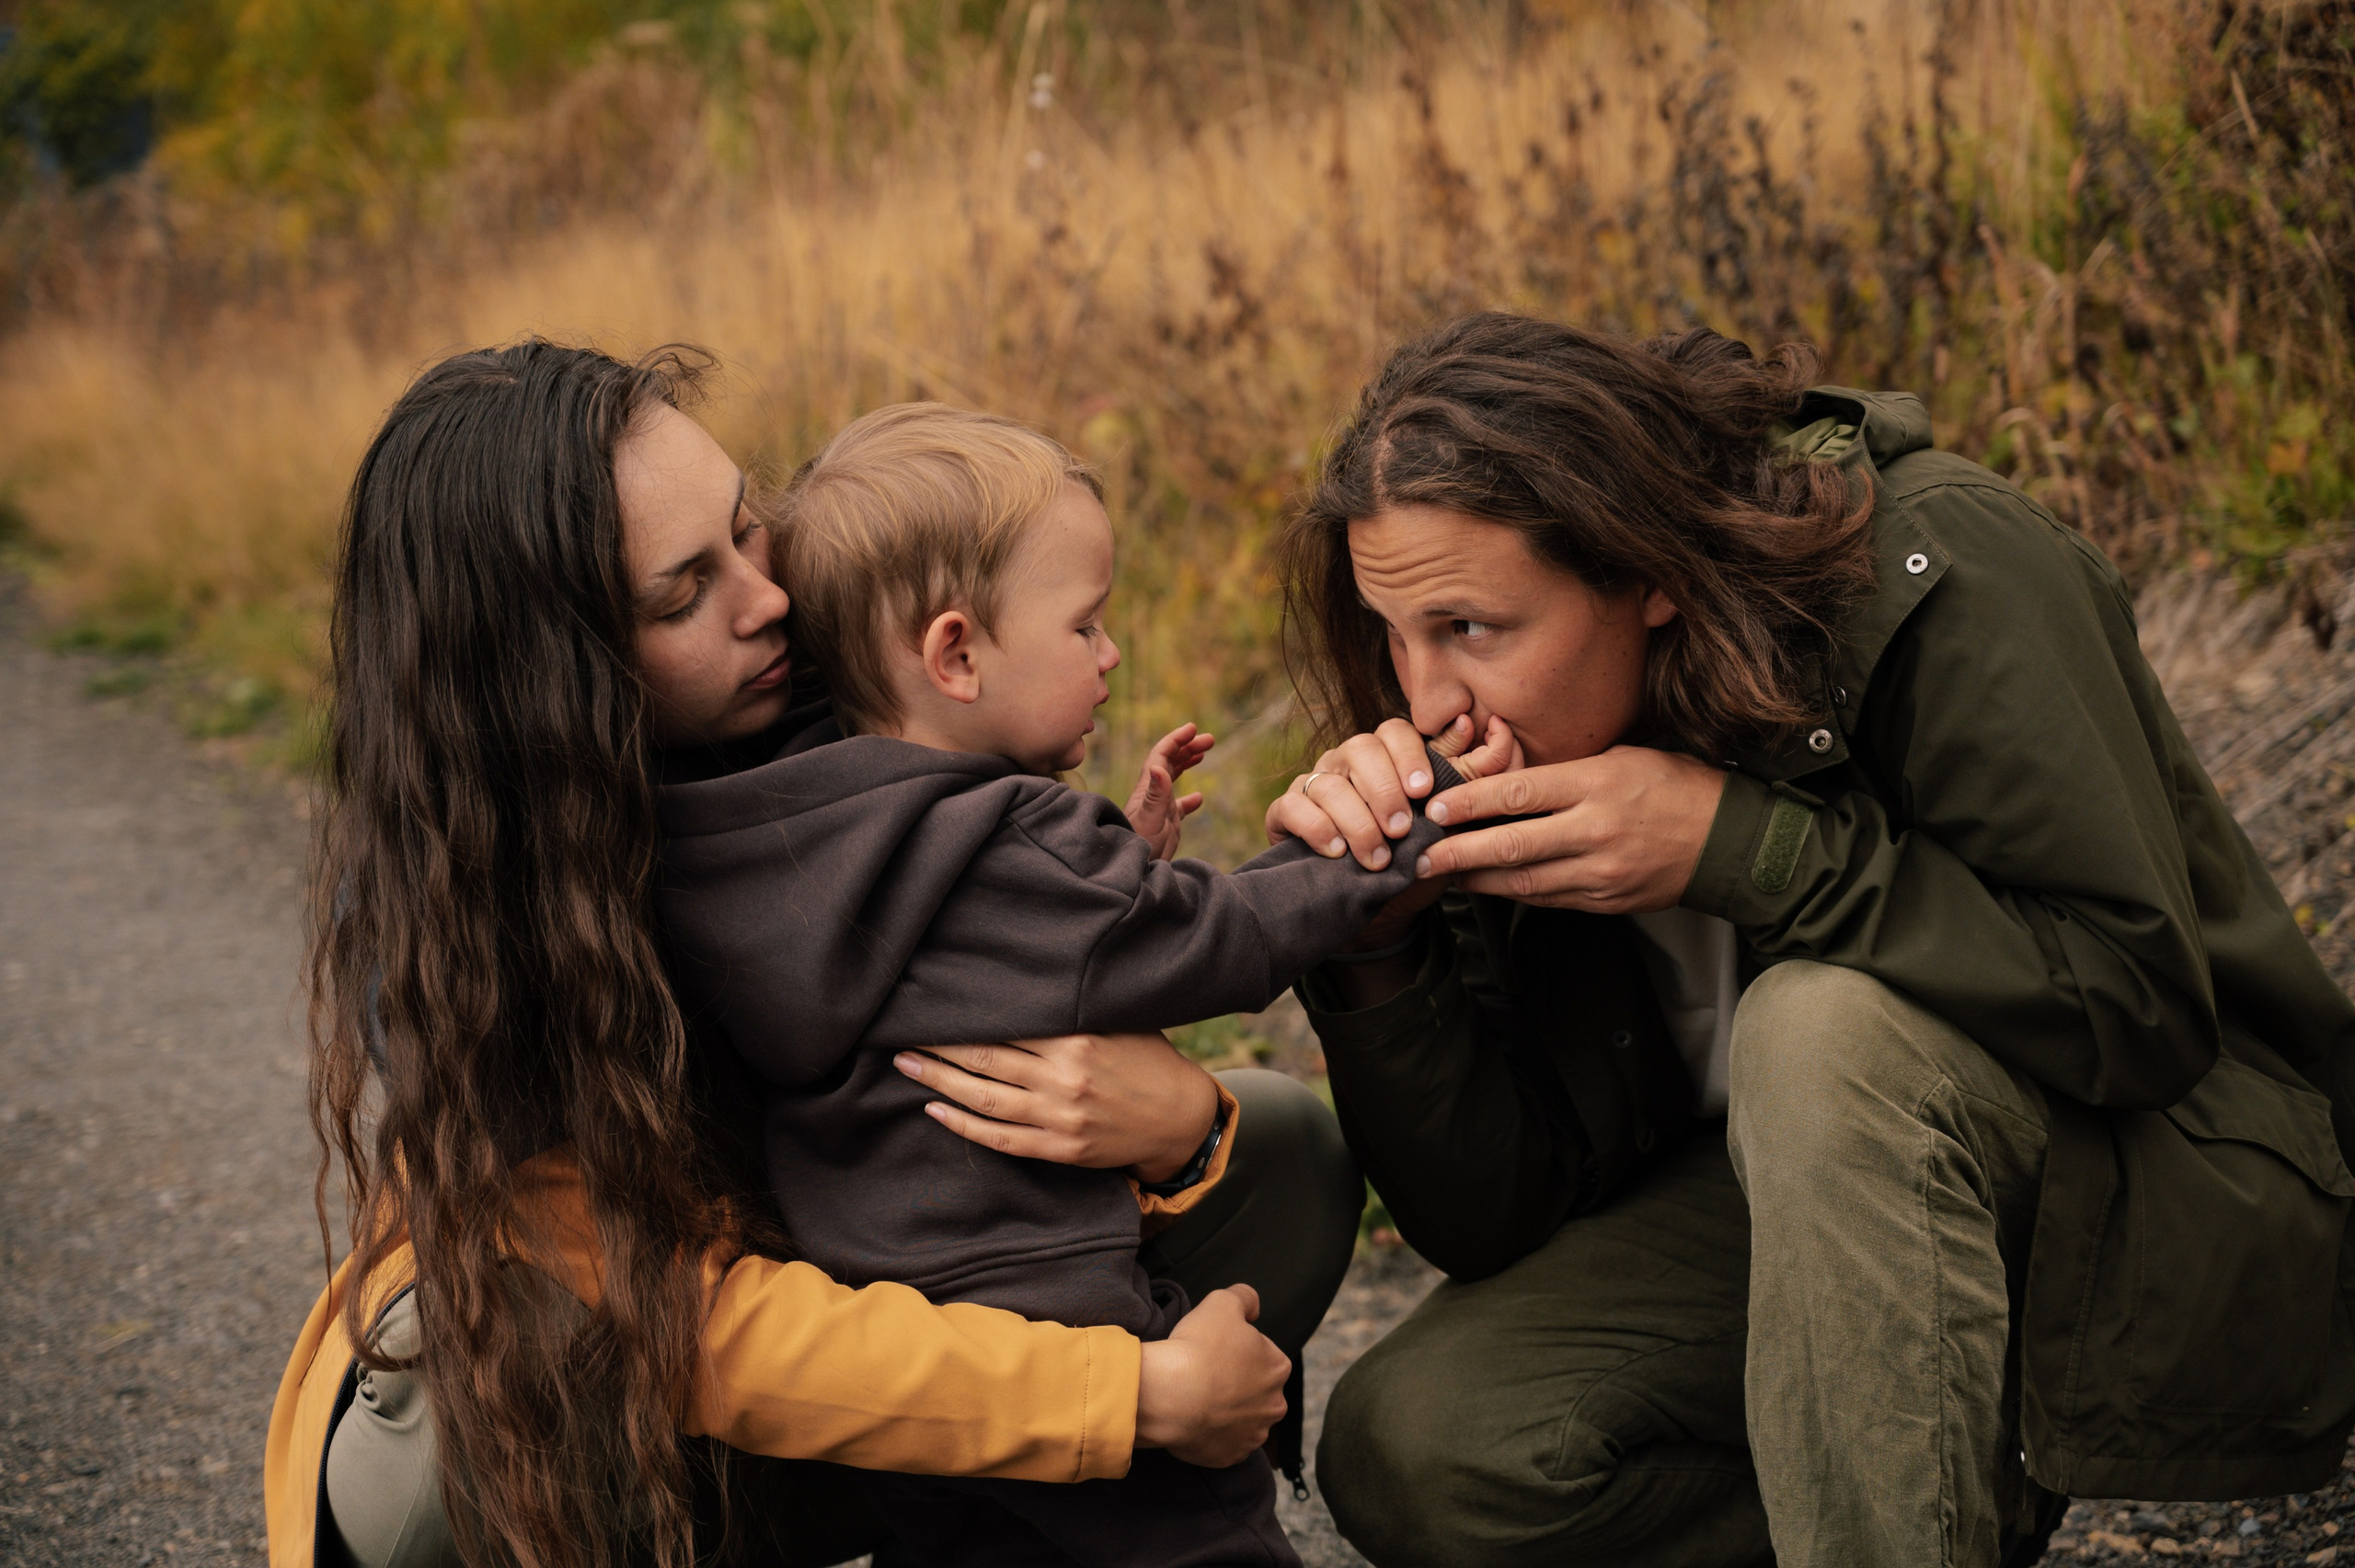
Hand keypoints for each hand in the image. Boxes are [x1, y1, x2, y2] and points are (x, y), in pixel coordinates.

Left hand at [893, 1031, 1219, 1182]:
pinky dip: (964, 1126)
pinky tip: (936, 1110)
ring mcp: (1060, 1118)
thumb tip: (1032, 978)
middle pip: (985, 1058)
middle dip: (938, 1045)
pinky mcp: (1059, 1149)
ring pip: (984, 1099)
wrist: (1180, 1119)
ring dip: (939, 1081)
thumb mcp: (1120, 1022)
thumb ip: (1077, 1008)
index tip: (935, 1001)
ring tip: (905, 1065)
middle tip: (901, 1031)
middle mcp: (1064, 1079)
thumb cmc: (1148, 1060)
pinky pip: (1001, 1139)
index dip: (965, 1013)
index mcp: (1077, 1040)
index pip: (1007, 1023)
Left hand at [1124, 723, 1213, 860]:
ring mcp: (1157, 808)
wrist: (1132, 872)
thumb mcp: (1150, 821)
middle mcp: (1151, 794)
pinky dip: (1189, 800)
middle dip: (1187, 746)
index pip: (1161, 755)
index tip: (1193, 729)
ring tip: (1203, 753)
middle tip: (1209, 739)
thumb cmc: (1138, 847)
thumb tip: (1160, 767)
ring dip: (1187, 763)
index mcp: (1148, 788)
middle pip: (1168, 761)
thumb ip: (1155, 795)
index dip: (1176, 739)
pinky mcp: (1164, 824)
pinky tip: (1199, 799)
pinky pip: (1178, 807)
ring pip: (1172, 778)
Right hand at [1136, 1285, 1291, 1467]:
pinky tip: (1195, 1420)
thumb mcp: (1221, 1302)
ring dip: (1226, 1410)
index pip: (1261, 1353)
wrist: (1170, 1396)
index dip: (1235, 1349)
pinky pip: (1224, 1443)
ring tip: (1197, 1398)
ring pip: (1242, 1418)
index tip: (1214, 1350)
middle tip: (1205, 1374)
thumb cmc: (1197, 1347)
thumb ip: (1244, 1297)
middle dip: (1236, 1382)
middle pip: (1255, 1388)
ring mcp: (1253, 1435)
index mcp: (1278, 1367)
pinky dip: (1213, 1434)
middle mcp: (1274, 1405)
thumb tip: (1253, 1306)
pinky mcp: (1231, 1457)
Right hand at [1262, 714, 1518, 951]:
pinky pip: (1293, 806)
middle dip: (1383, 790)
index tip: (1424, 790)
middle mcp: (1347, 763)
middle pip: (1359, 749)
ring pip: (1328, 782)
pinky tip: (1337, 852)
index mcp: (1387, 757)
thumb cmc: (1416, 859)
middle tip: (1400, 829)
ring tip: (1376, 858)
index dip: (1408, 755)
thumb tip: (1487, 728)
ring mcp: (1314, 785)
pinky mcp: (1285, 812)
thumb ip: (1468, 776)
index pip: (1394, 731)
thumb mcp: (1449, 824)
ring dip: (1356, 822)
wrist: (1381, 909)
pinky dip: (1317, 828)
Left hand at [1416, 744, 1727, 912]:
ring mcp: (1601, 872)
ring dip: (1477, 879)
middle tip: (1420, 856)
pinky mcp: (1606, 901)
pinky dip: (1513, 893)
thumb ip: (1566, 774)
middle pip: (1512, 844)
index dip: (1471, 803)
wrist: (1729, 841)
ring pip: (1525, 880)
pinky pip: (1549, 899)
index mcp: (1597, 785)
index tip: (1436, 809)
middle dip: (1458, 852)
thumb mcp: (1621, 760)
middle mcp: (1595, 830)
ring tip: (1442, 876)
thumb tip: (1508, 780)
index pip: (1519, 793)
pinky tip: (1488, 887)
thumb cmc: (1674, 787)